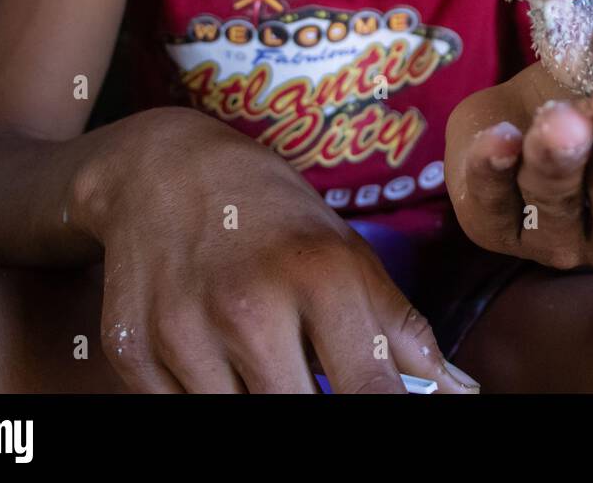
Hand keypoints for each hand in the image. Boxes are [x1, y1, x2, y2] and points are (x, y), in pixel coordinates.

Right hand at [68, 107, 479, 393]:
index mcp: (318, 275)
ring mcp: (183, 334)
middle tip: (316, 380)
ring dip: (259, 403)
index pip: (370, 392)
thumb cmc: (273, 215)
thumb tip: (460, 393)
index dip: (389, 416)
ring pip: (237, 423)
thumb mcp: (346, 252)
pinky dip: (206, 401)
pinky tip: (216, 365)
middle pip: (301, 416)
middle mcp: (248, 306)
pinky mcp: (132, 355)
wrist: (162, 170)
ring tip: (267, 366)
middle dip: (316, 407)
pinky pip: (180, 415)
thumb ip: (400, 329)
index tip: (390, 410)